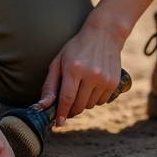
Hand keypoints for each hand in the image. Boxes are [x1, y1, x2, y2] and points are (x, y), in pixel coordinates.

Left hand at [37, 12, 125, 126]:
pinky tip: (92, 86)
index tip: (58, 123)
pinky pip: (101, 102)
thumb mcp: (59, 61)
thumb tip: (42, 105)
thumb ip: (50, 84)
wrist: (104, 34)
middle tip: (67, 103)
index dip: (61, 113)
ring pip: (90, 105)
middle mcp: (91, 75)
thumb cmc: (77, 47)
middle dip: (71, 109)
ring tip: (81, 88)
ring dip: (83, 103)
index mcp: (74, 69)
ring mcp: (104, 79)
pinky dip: (95, 99)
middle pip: (79, 106)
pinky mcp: (114, 82)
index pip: (66, 99)